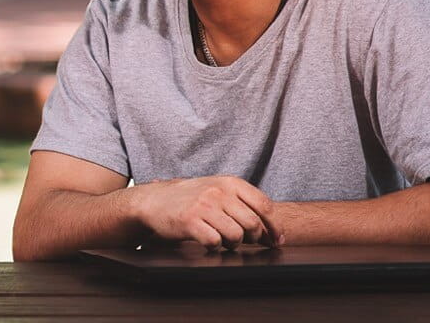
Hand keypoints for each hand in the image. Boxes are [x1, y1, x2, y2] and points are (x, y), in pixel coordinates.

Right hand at [128, 176, 281, 250]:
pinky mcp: (189, 221)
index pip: (264, 205)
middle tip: (245, 241)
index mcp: (230, 183)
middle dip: (253, 238)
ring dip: (233, 244)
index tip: (276, 239)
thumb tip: (271, 231)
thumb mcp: (218, 190)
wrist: (154, 200)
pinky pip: (214, 242)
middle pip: (253, 223)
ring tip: (224, 241)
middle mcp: (218, 192)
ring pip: (236, 235)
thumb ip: (243, 204)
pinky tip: (209, 242)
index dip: (273, 226)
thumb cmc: (190, 198)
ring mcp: (203, 206)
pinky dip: (215, 247)